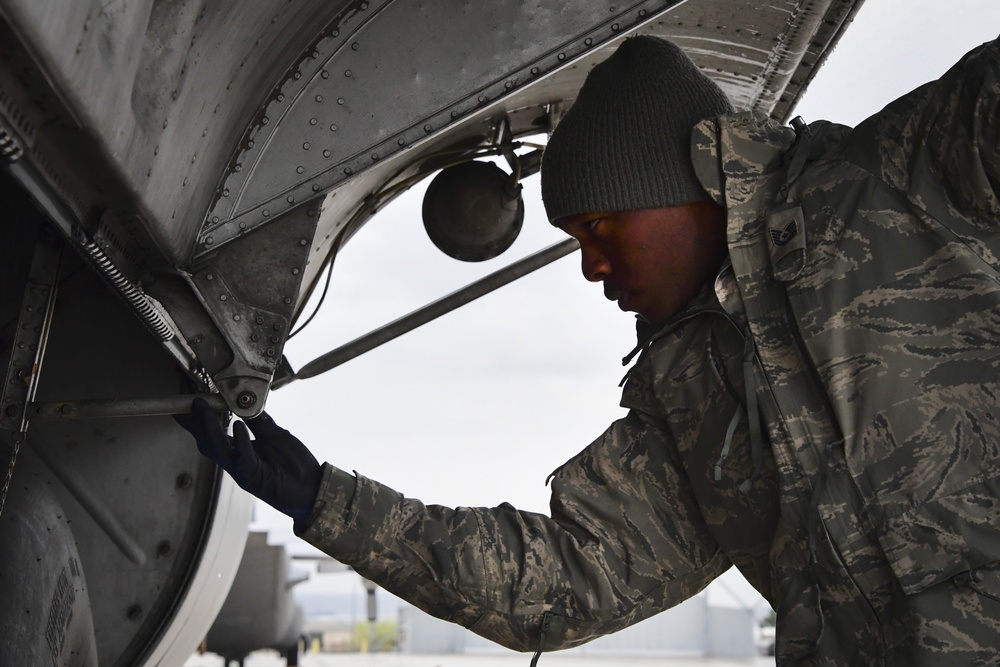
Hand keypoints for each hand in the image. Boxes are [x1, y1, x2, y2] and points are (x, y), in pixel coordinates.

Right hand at [175, 398, 321, 526]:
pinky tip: (239, 425)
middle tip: (190, 403)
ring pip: (220, 450)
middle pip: (208, 443)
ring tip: (204, 408)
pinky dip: (241, 441)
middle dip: (196, 424)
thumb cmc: (294, 464)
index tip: (189, 403)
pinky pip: (245, 458)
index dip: (198, 421)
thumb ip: (259, 422)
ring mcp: (244, 472)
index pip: (212, 436)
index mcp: (239, 453)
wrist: (312, 487)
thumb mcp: (275, 436)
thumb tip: (247, 403)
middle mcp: (236, 463)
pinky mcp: (256, 478)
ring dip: (211, 428)